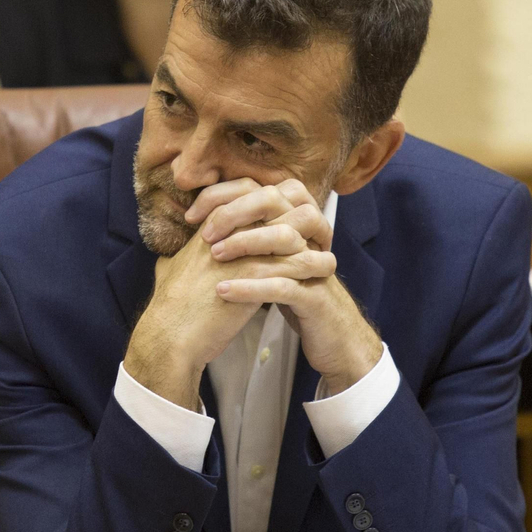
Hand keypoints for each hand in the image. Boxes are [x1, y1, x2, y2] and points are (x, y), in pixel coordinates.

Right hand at [124, 202, 335, 409]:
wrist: (170, 335)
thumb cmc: (170, 310)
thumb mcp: (167, 274)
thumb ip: (173, 262)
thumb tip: (166, 262)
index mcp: (209, 227)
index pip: (245, 193)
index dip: (273, 200)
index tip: (290, 217)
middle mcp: (226, 232)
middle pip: (271, 202)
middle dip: (298, 214)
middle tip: (316, 231)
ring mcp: (239, 251)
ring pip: (288, 231)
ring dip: (311, 241)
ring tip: (325, 253)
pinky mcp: (251, 274)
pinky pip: (293, 261)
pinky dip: (312, 265)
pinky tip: (323, 272)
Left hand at [189, 178, 381, 395]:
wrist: (336, 342)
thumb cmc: (298, 300)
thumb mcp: (276, 264)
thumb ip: (254, 242)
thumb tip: (207, 225)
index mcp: (298, 226)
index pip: (264, 189)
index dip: (227, 194)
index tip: (194, 213)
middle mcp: (310, 238)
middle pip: (276, 202)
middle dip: (236, 212)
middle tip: (206, 234)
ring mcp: (316, 266)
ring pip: (283, 238)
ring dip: (244, 243)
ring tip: (213, 256)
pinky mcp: (317, 298)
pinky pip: (283, 286)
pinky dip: (251, 287)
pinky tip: (224, 292)